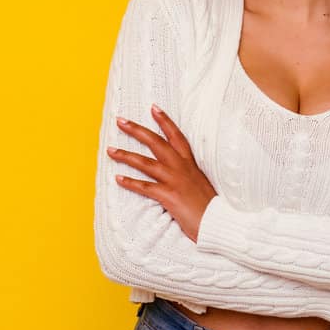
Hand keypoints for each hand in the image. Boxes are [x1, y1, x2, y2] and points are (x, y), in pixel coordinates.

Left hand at [106, 104, 216, 242]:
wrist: (218, 222)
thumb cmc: (209, 207)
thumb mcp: (199, 183)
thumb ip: (187, 175)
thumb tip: (176, 174)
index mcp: (189, 164)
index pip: (176, 136)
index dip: (164, 121)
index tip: (153, 108)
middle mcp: (181, 168)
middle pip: (156, 142)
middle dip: (137, 130)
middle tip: (120, 121)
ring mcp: (174, 181)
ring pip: (146, 163)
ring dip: (126, 155)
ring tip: (110, 150)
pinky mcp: (169, 196)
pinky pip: (145, 187)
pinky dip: (130, 183)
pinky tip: (117, 179)